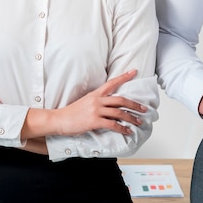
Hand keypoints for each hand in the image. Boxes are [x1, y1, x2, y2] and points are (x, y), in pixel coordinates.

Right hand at [23, 69, 148, 138]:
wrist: (59, 120)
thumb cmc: (71, 113)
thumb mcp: (85, 102)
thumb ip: (98, 102)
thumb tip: (110, 106)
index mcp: (95, 94)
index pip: (112, 82)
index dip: (124, 77)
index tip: (134, 71)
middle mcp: (97, 100)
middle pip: (121, 100)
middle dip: (135, 104)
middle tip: (144, 109)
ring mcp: (96, 110)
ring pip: (119, 112)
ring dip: (131, 118)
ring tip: (138, 122)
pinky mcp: (94, 121)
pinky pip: (112, 124)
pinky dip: (122, 128)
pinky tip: (127, 131)